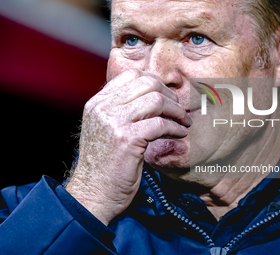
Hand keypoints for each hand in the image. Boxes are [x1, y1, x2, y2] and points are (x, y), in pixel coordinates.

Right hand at [66, 69, 189, 224]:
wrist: (94, 193)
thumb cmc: (105, 164)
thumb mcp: (106, 130)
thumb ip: (121, 111)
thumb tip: (152, 98)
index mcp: (98, 103)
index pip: (132, 75)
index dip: (156, 84)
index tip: (168, 97)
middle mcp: (103, 107)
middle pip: (147, 83)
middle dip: (170, 95)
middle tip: (179, 110)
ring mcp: (114, 122)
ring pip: (156, 100)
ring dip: (176, 111)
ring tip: (183, 122)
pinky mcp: (126, 138)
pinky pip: (160, 124)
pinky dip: (175, 128)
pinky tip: (179, 134)